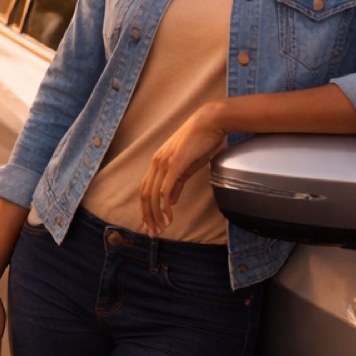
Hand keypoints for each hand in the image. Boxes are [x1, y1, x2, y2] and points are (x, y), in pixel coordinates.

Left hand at [140, 104, 227, 235]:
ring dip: (156, 214)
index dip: (146, 209)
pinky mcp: (175, 163)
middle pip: (145, 194)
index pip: (146, 190)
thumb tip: (169, 202)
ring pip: (152, 194)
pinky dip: (164, 205)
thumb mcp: (187, 166)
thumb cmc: (200, 142)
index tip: (150, 224)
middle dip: (148, 216)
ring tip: (161, 228)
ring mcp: (164, 162)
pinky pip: (165, 188)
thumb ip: (176, 184)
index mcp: (158, 163)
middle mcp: (157, 163)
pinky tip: (169, 216)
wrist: (210, 122)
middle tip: (153, 233)